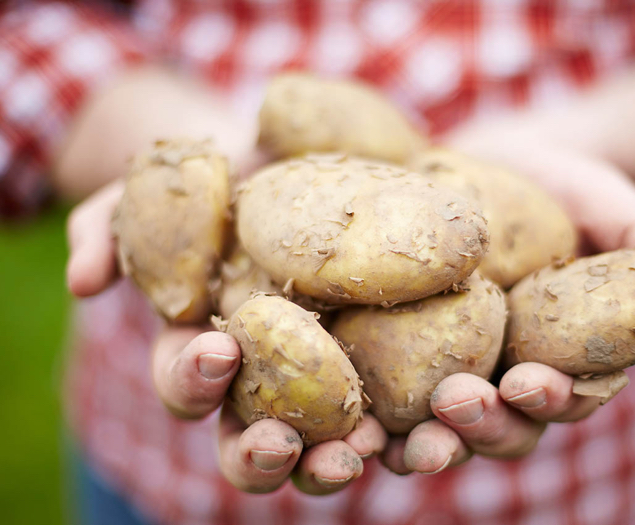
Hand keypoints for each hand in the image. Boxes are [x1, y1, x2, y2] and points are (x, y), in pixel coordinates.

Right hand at [66, 171, 386, 496]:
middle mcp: (262, 379)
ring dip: (337, 458)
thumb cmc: (215, 183)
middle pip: (252, 440)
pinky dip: (410, 420)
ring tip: (366, 450)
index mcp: (207, 348)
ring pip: (324, 442)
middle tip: (283, 445)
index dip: (193, 379)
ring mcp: (321, 376)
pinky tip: (436, 415)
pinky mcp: (379, 358)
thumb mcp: (156, 193)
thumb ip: (111, 229)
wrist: (284, 159)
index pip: (188, 383)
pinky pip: (394, 403)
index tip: (216, 352)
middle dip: (262, 453)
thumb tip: (81, 281)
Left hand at [382, 121, 634, 474]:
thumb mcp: (592, 198)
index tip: (529, 382)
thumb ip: (624, 232)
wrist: (470, 166)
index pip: (565, 394)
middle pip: (497, 425)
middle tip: (456, 405)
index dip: (553, 399)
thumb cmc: (544, 181)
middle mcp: (500, 376)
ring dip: (416, 441)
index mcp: (556, 354)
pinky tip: (342, 423)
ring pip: (434, 429)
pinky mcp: (387, 358)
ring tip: (393, 440)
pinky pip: (373, 399)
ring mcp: (441, 372)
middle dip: (480, 425)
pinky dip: (360, 421)